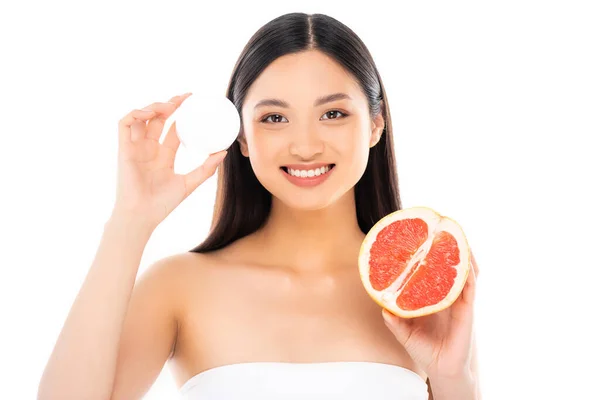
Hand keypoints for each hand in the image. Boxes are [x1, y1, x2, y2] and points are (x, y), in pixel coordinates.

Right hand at [113, 92, 227, 228]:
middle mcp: (149, 149)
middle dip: (171, 105)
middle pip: (158, 119)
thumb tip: (224, 152)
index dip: (182, 115)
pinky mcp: (124, 149)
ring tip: (170, 105)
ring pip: (141, 117)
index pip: (173, 129)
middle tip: (187, 97)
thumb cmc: (162, 204)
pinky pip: (125, 124)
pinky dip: (136, 114)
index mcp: (163, 155)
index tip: (196, 104)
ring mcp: (136, 148)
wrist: (143, 216)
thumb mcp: (189, 183)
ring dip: (154, 107)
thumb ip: (206, 169)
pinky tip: (150, 112)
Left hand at [383, 248, 479, 378]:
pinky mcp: (467, 311)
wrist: (442, 370)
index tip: (422, 236)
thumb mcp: (404, 332)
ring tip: (456, 235)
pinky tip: (464, 263)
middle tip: (441, 226)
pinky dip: (467, 275)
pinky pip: (469, 288)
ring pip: (463, 272)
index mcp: (433, 297)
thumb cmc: (425, 350)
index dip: (429, 254)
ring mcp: (458, 301)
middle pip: (450, 265)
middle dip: (448, 246)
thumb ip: (394, 319)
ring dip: (462, 254)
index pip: (432, 270)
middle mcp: (447, 295)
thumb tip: (382, 306)